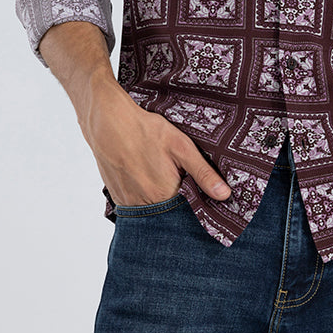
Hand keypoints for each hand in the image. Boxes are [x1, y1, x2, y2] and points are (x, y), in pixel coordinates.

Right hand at [81, 78, 231, 206]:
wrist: (108, 122)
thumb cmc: (146, 131)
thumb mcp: (181, 146)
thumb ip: (203, 173)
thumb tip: (225, 195)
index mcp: (165, 196)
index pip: (189, 209)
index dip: (197, 199)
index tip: (198, 186)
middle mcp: (145, 206)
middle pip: (170, 211)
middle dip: (178, 199)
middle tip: (175, 174)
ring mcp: (128, 203)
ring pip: (152, 208)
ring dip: (160, 198)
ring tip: (159, 173)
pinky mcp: (117, 197)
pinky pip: (136, 204)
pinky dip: (144, 195)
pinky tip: (145, 175)